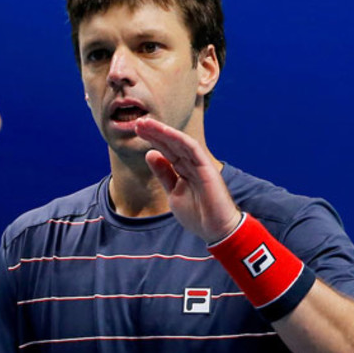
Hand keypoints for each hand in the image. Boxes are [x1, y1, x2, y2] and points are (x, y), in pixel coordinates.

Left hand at [135, 117, 241, 242]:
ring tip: (146, 123)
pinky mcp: (207, 169)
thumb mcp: (173, 192)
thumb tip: (150, 153)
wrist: (216, 230)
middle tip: (138, 122)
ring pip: (179, 143)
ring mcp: (200, 165)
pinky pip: (192, 149)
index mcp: (184, 170)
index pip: (166, 150)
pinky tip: (165, 132)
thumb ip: (163, 174)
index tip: (137, 130)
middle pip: (171, 144)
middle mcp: (192, 164)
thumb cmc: (198, 214)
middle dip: (155, 132)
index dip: (153, 139)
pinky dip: (178, 139)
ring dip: (163, 132)